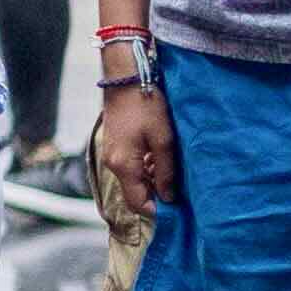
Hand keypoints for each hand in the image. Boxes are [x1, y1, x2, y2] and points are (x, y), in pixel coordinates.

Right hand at [89, 75, 174, 228]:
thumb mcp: (163, 140)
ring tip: (173, 172)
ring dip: (151, 181)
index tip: (177, 210)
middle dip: (155, 196)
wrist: (126, 80)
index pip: (138, 203)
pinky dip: (145, 169)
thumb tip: (168, 197)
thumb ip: (165, 172)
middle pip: (133, 194)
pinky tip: (160, 158)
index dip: (157, 211)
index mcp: (123, 166)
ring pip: (132, 180)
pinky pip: (129, 168)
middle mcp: (113, 164)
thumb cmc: (146, 107)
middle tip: (179, 192)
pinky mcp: (115, 146)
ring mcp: (111, 155)